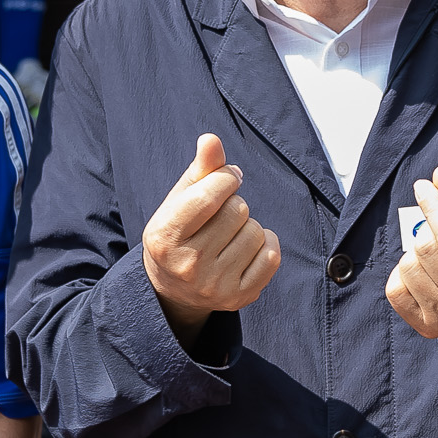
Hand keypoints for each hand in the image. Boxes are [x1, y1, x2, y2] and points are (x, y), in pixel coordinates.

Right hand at [142, 134, 280, 340]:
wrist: (172, 290)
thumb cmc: (179, 233)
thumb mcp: (179, 201)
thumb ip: (199, 170)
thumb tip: (212, 139)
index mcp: (165, 236)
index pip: (209, 195)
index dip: (225, 178)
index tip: (226, 179)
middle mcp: (188, 265)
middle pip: (238, 211)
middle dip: (234, 204)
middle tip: (220, 217)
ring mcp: (215, 285)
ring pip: (256, 231)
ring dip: (248, 225)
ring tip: (228, 235)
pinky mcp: (239, 297)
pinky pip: (272, 256)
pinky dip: (266, 244)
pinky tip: (245, 249)